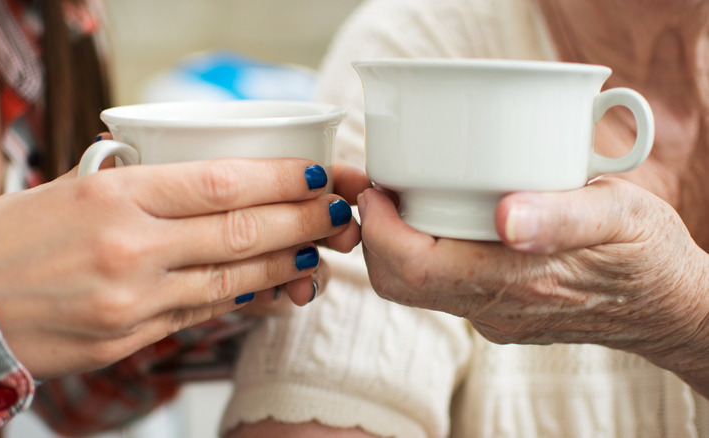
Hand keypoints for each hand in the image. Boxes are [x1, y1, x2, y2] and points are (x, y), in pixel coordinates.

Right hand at [0, 157, 354, 378]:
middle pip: (241, 231)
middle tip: (338, 214)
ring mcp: (132, 298)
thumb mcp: (82, 187)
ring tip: (320, 254)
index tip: (315, 173)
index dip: (280, 178)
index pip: (221, 181)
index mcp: (117, 194)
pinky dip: (246, 300)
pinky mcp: (130, 337)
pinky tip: (275, 289)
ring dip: (287, 266)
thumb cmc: (22, 233)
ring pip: (232, 279)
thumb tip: (222, 186)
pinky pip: (204, 314)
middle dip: (303, 222)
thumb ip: (151, 187)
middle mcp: (129, 245)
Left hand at [357, 177, 708, 395]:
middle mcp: (496, 308)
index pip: (413, 270)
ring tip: (405, 197)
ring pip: (418, 288)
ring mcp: (495, 317)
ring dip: (398, 245)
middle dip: (376, 238)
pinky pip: (444, 289)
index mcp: (517, 281)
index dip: (380, 231)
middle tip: (382, 190)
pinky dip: (428, 254)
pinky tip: (445, 219)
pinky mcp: (499, 315)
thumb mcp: (619, 215)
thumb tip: (506, 216)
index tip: (377, 190)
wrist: (670, 307)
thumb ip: (561, 217)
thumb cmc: (648, 254)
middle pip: (401, 284)